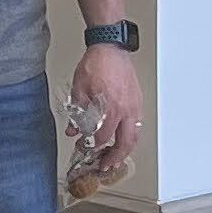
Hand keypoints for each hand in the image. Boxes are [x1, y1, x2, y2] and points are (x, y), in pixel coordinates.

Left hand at [72, 43, 141, 176]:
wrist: (110, 46)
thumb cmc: (96, 63)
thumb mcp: (79, 89)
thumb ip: (77, 113)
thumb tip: (74, 130)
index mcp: (110, 108)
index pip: (102, 137)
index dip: (92, 146)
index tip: (84, 148)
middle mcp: (126, 109)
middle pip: (125, 143)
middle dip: (115, 158)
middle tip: (107, 166)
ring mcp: (134, 106)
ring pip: (134, 136)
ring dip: (126, 150)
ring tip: (117, 157)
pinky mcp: (137, 101)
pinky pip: (137, 124)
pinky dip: (131, 136)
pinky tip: (123, 138)